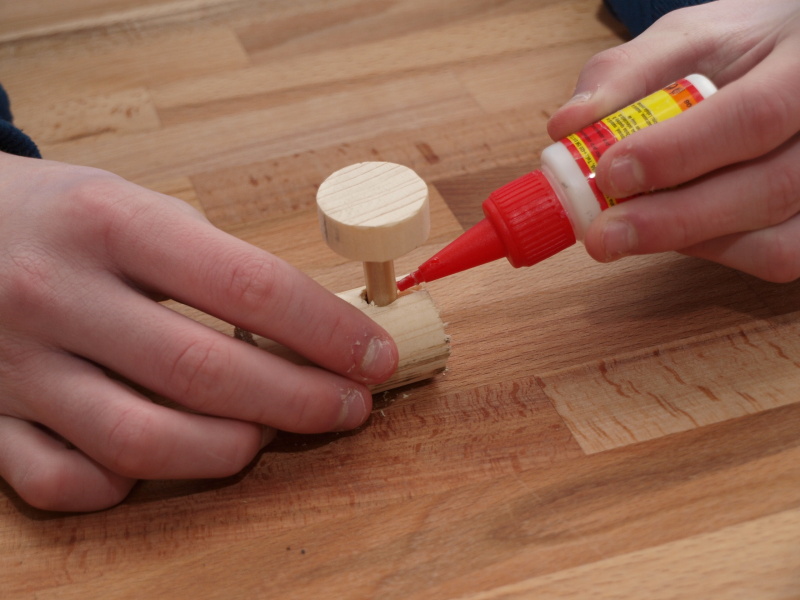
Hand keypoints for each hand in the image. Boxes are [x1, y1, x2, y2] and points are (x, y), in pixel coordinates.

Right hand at [0, 153, 397, 511]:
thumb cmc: (57, 216)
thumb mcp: (132, 204)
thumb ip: (212, 262)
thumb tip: (305, 329)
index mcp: (110, 223)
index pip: (249, 285)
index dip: (327, 332)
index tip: (372, 357)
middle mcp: (58, 295)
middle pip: (205, 372)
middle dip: (300, 401)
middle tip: (348, 407)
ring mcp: (17, 365)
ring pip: (141, 442)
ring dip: (229, 449)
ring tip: (267, 434)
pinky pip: (65, 483)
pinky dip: (128, 482)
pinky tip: (164, 457)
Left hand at [547, 0, 799, 281]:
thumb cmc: (748, 51)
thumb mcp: (689, 39)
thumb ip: (626, 74)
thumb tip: (565, 126)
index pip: (754, 115)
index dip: (678, 152)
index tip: (610, 172)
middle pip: (769, 189)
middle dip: (673, 220)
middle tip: (603, 235)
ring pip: (777, 242)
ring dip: (690, 242)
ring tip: (631, 227)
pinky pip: (777, 256)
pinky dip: (717, 251)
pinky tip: (681, 230)